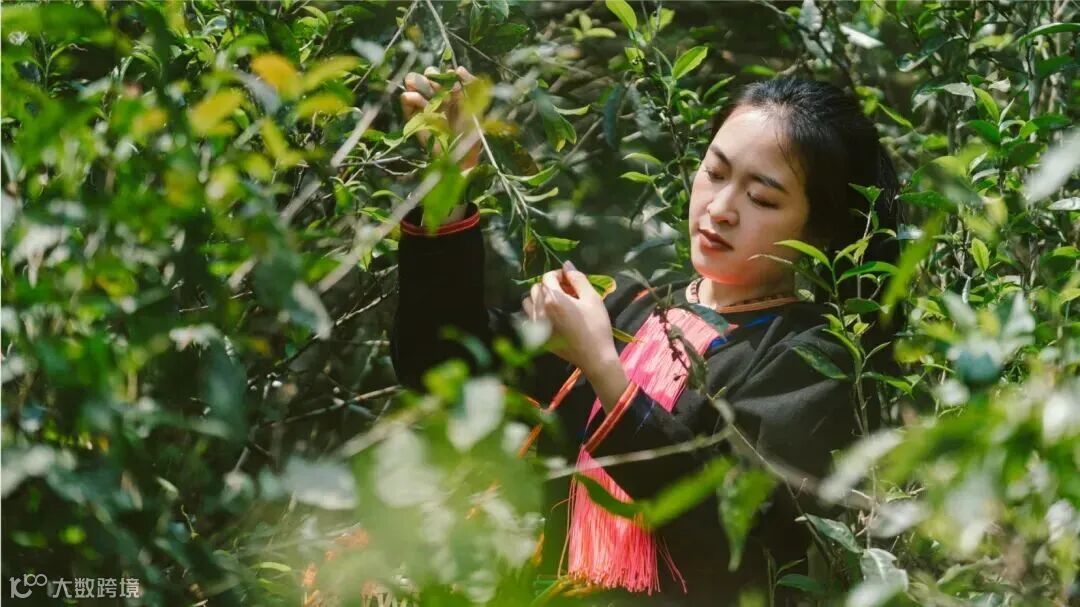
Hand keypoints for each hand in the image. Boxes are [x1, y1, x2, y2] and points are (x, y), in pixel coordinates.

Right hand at [399, 66, 481, 170]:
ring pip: (412, 80)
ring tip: (428, 96)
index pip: (444, 72)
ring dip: (420, 83)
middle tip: (439, 90)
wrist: (457, 155)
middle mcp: (436, 95)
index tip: (454, 88)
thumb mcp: (475, 105)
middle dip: (432, 77)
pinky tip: (419, 103)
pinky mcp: (412, 116)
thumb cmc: (469, 133)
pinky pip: (405, 98)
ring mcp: (423, 104)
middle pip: (427, 73)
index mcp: (451, 92)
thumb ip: (471, 84)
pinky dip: (410, 96)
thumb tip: (458, 68)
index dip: (446, 75)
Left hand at [521, 261, 618, 375]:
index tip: (570, 280)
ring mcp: (536, 325)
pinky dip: (536, 314)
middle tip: (565, 292)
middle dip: (549, 285)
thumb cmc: (596, 326)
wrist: (595, 357)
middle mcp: (539, 310)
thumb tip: (566, 265)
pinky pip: (528, 319)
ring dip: (539, 298)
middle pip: (536, 288)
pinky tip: (550, 319)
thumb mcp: (592, 298)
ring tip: (555, 304)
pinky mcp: (537, 337)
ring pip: (528, 303)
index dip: (559, 275)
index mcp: (553, 298)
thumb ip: (578, 278)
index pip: (547, 277)